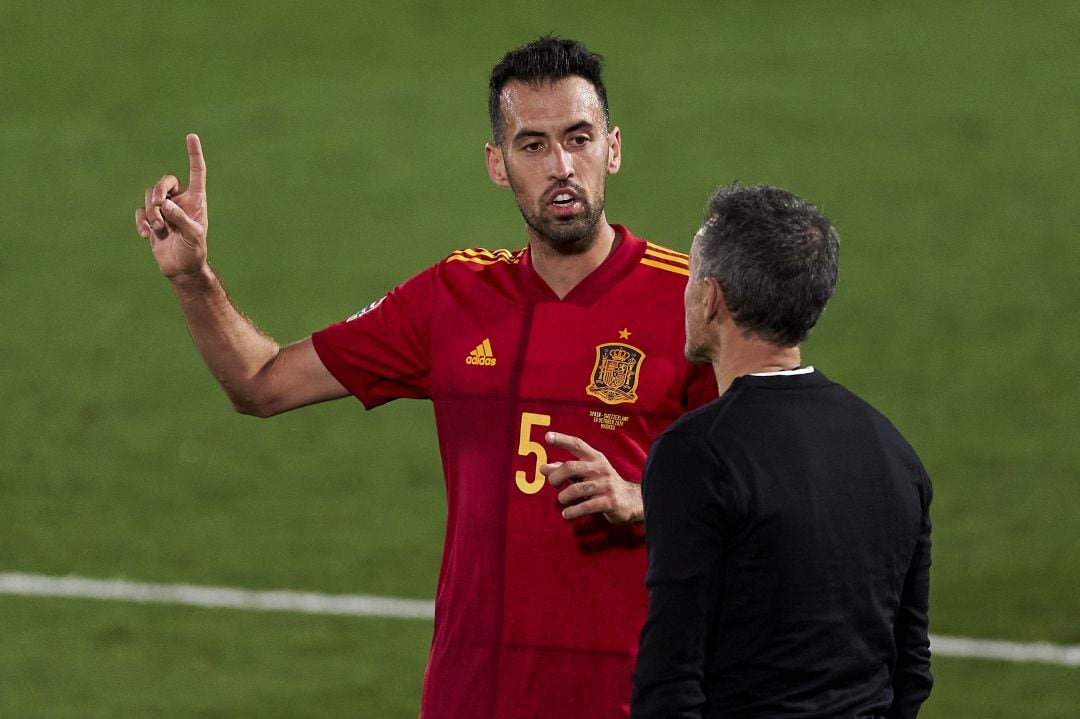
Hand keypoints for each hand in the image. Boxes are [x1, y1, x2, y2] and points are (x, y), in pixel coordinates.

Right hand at [135, 133, 208, 279]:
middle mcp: (180, 200)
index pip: (196, 172)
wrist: (182, 269)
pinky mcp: (151, 220)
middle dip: (159, 191)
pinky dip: (142, 222)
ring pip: (150, 197)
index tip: (191, 136)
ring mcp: (165, 210)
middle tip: (159, 208)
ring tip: (160, 230)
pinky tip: (147, 236)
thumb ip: (182, 219)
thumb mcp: (194, 236)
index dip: (194, 154)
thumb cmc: (194, 252)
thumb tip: (166, 204)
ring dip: (152, 213)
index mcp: (196, 199)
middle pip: (165, 181)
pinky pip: (140, 212)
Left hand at [540, 431, 642, 523]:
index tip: (547, 437)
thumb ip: (565, 470)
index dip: (562, 440)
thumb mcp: (586, 474)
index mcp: (595, 458)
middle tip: (553, 484)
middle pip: (571, 467)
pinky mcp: (609, 502)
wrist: (631, 501)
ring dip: (563, 497)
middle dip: (556, 476)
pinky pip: (585, 506)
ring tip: (563, 500)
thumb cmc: (602, 484)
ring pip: (575, 489)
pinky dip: (572, 511)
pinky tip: (567, 514)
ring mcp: (606, 485)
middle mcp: (601, 468)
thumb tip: (543, 468)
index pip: (577, 444)